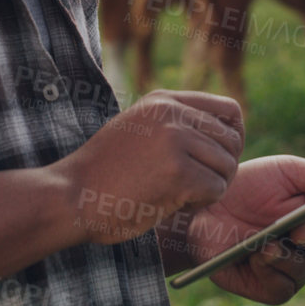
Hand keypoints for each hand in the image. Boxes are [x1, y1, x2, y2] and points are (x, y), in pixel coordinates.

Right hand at [48, 90, 243, 245]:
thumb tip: (228, 134)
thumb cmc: (102, 174)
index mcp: (164, 101)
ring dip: (210, 188)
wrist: (70, 195)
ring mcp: (175, 140)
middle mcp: (172, 113)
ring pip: (227, 166)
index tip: (219, 160)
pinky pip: (216, 189)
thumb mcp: (137, 130)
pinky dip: (201, 204)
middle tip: (196, 187)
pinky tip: (175, 204)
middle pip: (232, 140)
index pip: (229, 110)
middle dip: (222, 169)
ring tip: (180, 195)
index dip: (234, 138)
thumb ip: (174, 124)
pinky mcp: (178, 171)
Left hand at [164, 155, 304, 303]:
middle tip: (301, 228)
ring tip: (270, 242)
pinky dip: (272, 269)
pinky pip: (284, 286)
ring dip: (291, 254)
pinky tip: (257, 256)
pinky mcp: (272, 287)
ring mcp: (294, 267)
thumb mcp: (287, 173)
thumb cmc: (247, 186)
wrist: (201, 211)